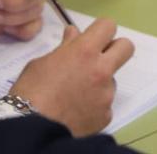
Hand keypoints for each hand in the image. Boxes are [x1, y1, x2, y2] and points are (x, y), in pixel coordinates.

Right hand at [11, 18, 134, 135]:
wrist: (30, 130)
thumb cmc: (29, 93)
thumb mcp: (41, 64)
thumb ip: (64, 47)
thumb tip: (74, 33)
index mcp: (85, 51)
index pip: (108, 26)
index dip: (100, 30)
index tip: (92, 37)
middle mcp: (102, 69)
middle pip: (126, 47)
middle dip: (114, 49)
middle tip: (97, 59)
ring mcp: (107, 93)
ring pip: (111, 80)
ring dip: (99, 82)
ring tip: (74, 95)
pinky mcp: (106, 114)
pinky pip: (104, 104)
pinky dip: (93, 106)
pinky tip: (76, 111)